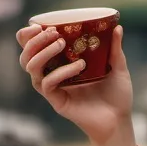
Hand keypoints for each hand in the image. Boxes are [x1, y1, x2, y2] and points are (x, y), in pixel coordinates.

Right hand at [16, 23, 133, 145]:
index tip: (39, 25)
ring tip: (62, 43)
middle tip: (53, 33)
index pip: (35, 47)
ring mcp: (53, 89)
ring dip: (43, 52)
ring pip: (31, 67)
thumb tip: (117, 27)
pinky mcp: (57, 101)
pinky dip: (61, 72)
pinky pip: (48, 83)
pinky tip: (79, 66)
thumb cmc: (117, 96)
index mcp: (61, 65)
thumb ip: (115, 49)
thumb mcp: (118, 68)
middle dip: (34, 41)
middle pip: (27, 56)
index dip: (29, 35)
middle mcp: (53, 75)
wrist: (120, 121)